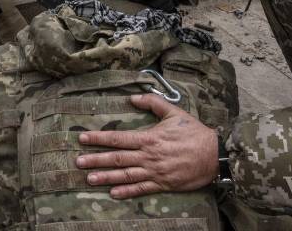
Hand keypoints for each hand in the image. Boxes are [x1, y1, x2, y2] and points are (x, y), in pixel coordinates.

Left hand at [75, 93, 218, 197]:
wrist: (214, 155)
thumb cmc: (194, 133)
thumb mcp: (174, 112)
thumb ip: (153, 103)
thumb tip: (133, 97)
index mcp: (149, 138)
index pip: (118, 138)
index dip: (98, 138)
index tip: (82, 139)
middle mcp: (148, 156)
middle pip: (117, 158)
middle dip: (96, 160)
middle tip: (78, 162)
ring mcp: (155, 172)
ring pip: (125, 175)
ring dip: (106, 177)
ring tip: (89, 179)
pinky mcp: (163, 184)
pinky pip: (141, 189)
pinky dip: (127, 191)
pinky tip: (113, 193)